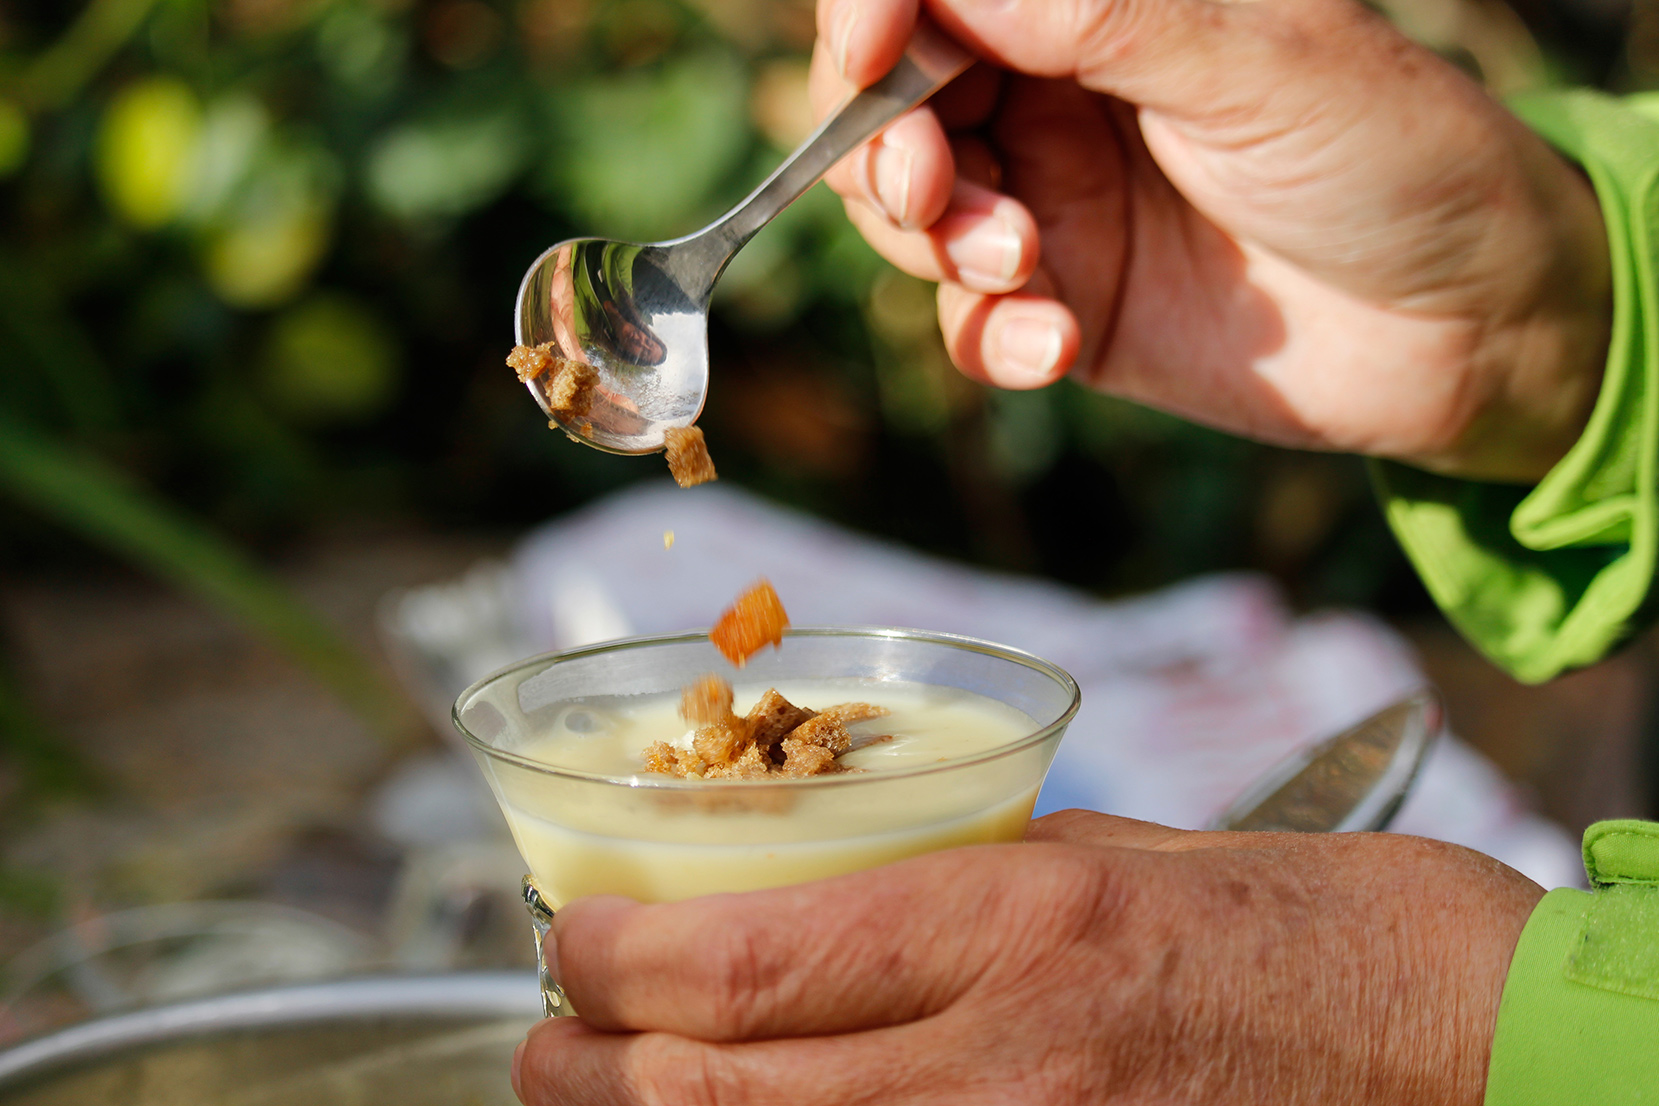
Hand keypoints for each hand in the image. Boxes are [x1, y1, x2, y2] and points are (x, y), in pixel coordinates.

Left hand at [512, 810, 1543, 1104]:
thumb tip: (813, 901)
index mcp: (1016, 928)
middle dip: (589, 1072)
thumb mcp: (1105, 854)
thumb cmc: (1289, 920)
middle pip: (717, 1097)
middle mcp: (1006, 1067)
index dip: (612, 959)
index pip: (743, 963)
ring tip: (608, 1097)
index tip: (565, 940)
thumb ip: (951, 883)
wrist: (1452, 1044)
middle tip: (543, 1035)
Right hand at [810, 0, 1610, 481]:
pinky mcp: (1064, 307)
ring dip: (939, 245)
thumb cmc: (1391, 155)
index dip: (875, 12)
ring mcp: (1053, 203)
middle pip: (890, 102)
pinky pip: (969, 322)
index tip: (870, 54)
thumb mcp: (1259, 61)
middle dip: (887, 146)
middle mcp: (1059, 93)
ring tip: (1024, 269)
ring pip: (909, 216)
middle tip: (933, 192)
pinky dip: (989, 336)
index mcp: (1102, 4)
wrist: (1467, 329)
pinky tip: (1055, 348)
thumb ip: (1094, 14)